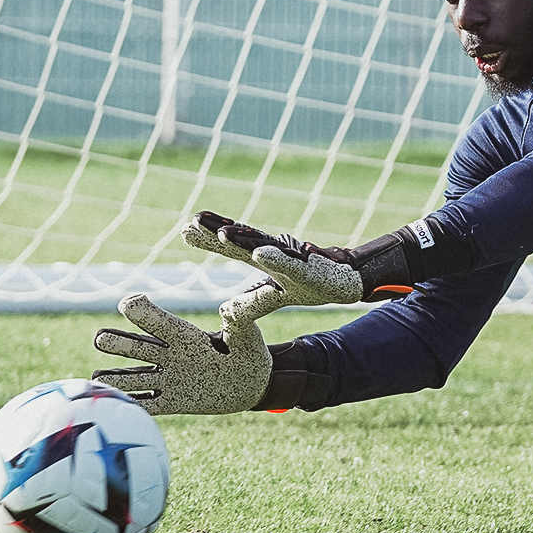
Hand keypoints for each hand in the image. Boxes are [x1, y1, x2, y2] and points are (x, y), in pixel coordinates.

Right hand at [91, 293, 271, 415]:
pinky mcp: (173, 402)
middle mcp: (172, 356)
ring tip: (96, 378)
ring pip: (135, 377)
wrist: (252, 384)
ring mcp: (169, 379)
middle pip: (138, 347)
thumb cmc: (250, 352)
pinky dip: (129, 405)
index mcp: (187, 336)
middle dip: (119, 342)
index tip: (129, 303)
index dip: (144, 312)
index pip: (160, 322)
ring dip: (116, 378)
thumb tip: (228, 307)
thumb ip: (238, 321)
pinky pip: (146, 405)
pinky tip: (109, 406)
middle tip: (101, 338)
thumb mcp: (246, 335)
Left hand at [183, 211, 415, 319]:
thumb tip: (223, 310)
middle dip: (217, 231)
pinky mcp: (308, 268)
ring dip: (243, 240)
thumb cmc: (311, 284)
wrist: (347, 282)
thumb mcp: (275, 296)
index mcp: (264, 257)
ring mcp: (291, 258)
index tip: (184, 229)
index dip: (208, 237)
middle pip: (241, 240)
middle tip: (193, 222)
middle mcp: (274, 252)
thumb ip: (251, 300)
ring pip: (263, 247)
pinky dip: (275, 258)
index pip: (231, 246)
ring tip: (222, 234)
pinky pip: (289, 263)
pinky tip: (261, 254)